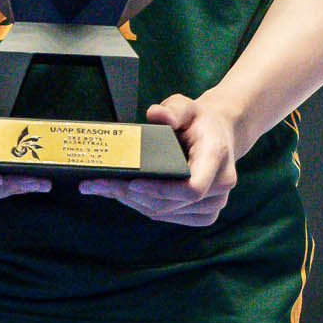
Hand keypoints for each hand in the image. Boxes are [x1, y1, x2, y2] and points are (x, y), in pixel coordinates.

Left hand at [79, 92, 238, 226]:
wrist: (219, 135)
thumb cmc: (198, 121)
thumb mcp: (187, 106)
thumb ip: (174, 108)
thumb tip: (157, 115)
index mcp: (216, 156)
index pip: (192, 188)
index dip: (161, 191)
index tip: (133, 183)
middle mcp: (220, 184)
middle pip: (172, 203)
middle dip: (133, 195)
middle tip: (102, 184)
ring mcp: (214, 203)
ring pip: (167, 212)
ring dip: (133, 202)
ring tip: (105, 188)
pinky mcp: (204, 214)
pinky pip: (171, 216)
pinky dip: (144, 207)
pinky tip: (123, 196)